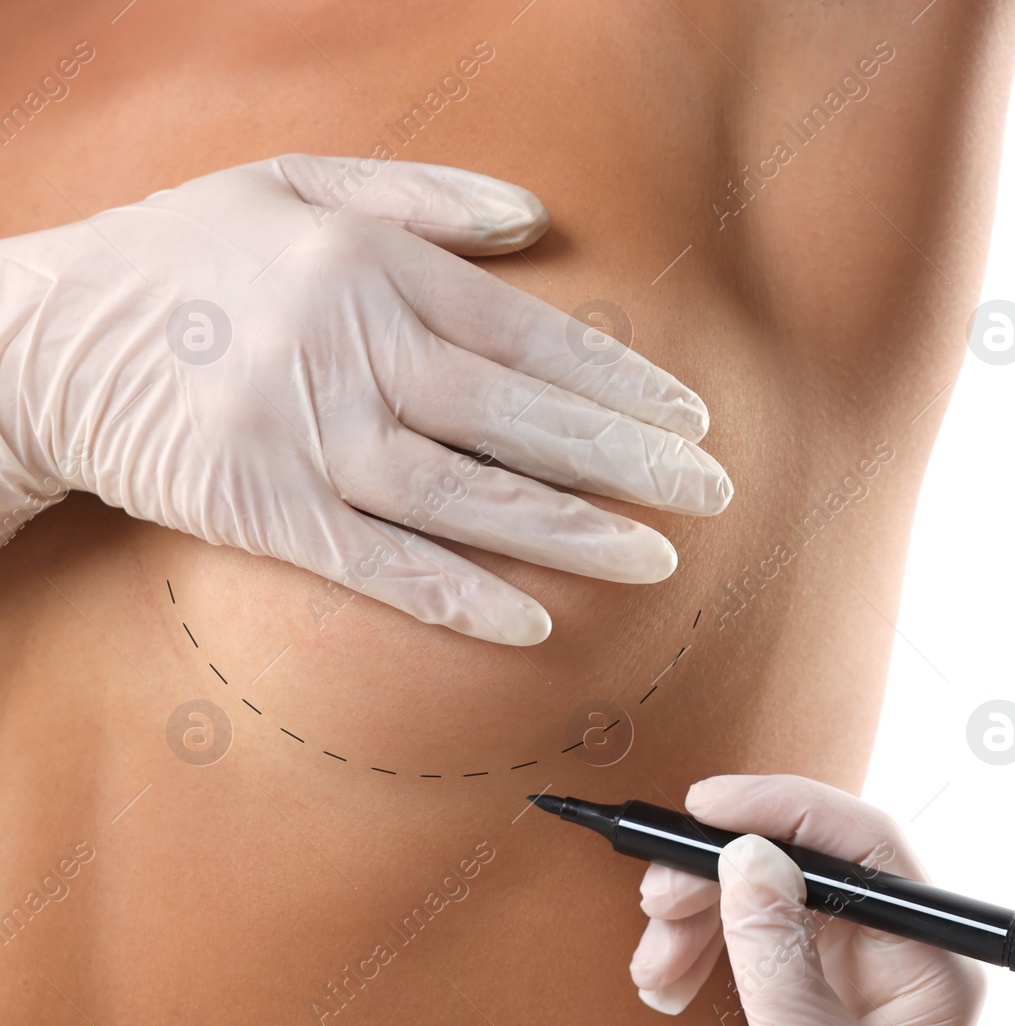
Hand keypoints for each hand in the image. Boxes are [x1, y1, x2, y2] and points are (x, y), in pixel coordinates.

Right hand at [0, 154, 729, 643]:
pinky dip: (454, 595)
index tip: (691, 418)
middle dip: (625, 459)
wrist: (40, 337)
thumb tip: (538, 221)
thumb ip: (424, 197)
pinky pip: (375, 561)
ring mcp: (300, 432)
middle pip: (514, 415)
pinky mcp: (259, 508)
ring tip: (657, 558)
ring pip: (462, 495)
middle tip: (713, 493)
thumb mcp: (293, 180)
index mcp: (368, 263)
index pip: (526, 332)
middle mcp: (345, 344)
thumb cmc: (185, 254)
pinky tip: (530, 621)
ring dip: (567, 532)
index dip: (617, 381)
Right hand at [630, 774, 985, 1025]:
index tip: (708, 807)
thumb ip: (779, 958)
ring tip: (656, 964)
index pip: (867, 845)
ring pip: (771, 899)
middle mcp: (899, 959)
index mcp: (931, 967)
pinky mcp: (815, 1000)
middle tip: (658, 901)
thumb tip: (749, 857)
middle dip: (721, 873)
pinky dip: (706, 949)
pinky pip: (756, 942)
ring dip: (701, 915)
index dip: (785, 808)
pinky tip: (671, 980)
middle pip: (808, 865)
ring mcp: (857, 979)